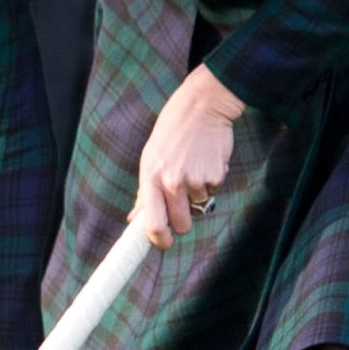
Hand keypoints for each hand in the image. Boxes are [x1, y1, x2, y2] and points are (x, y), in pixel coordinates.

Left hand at [134, 62, 243, 247]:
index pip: (152, 224)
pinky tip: (206, 159)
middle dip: (184, 221)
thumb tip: (134, 218)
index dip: (159, 240)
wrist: (202, 106)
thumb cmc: (173, 131)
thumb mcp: (151, 157)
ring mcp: (193, 180)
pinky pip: (214, 190)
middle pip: (181, 224)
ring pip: (200, 205)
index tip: (163, 243)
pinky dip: (212, 179)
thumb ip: (145, 191)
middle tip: (185, 204)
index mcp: (150, 177)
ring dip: (199, 192)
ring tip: (194, 164)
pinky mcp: (214, 175)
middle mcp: (170, 182)